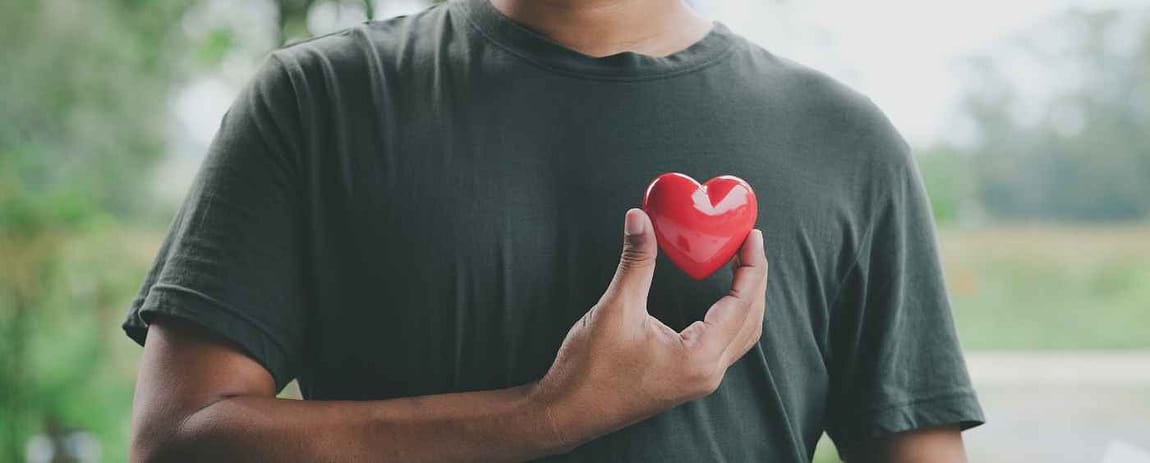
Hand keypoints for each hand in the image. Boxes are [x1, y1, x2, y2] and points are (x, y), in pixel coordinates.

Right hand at [530, 208, 768, 451]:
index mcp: (698, 358)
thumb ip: (636, 262)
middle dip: (754, 279)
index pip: (741, 304)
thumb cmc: (589, 371)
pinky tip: (721, 297)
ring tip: (740, 264)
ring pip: (741, 335)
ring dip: (746, 299)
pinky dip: (730, 316)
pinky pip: (724, 345)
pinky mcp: (687, 380)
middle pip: (750, 320)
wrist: (568, 412)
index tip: (752, 235)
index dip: (751, 266)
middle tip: (749, 243)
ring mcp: (699, 380)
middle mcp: (707, 373)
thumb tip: (639, 218)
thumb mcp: (615, 309)